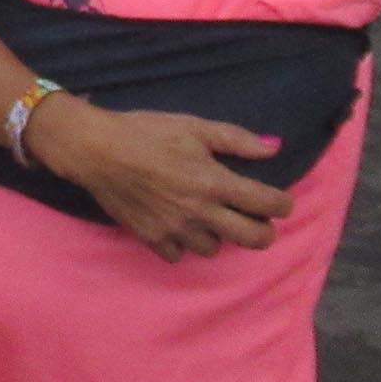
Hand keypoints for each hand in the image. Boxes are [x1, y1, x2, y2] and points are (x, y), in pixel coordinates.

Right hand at [31, 104, 294, 261]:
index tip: (282, 202)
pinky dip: (184, 244)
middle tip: (260, 222)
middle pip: (252, 239)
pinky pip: (180, 255)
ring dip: (219, 235)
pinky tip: (179, 226)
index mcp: (214, 182)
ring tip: (210, 218)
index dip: (284, 204)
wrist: (97, 150)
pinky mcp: (152, 239)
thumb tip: (274, 146)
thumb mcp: (194, 126)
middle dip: (265, 233)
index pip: (268, 204)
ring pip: (215, 249)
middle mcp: (200, 212)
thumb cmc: (146, 133)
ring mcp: (175, 230)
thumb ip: (236, 140)